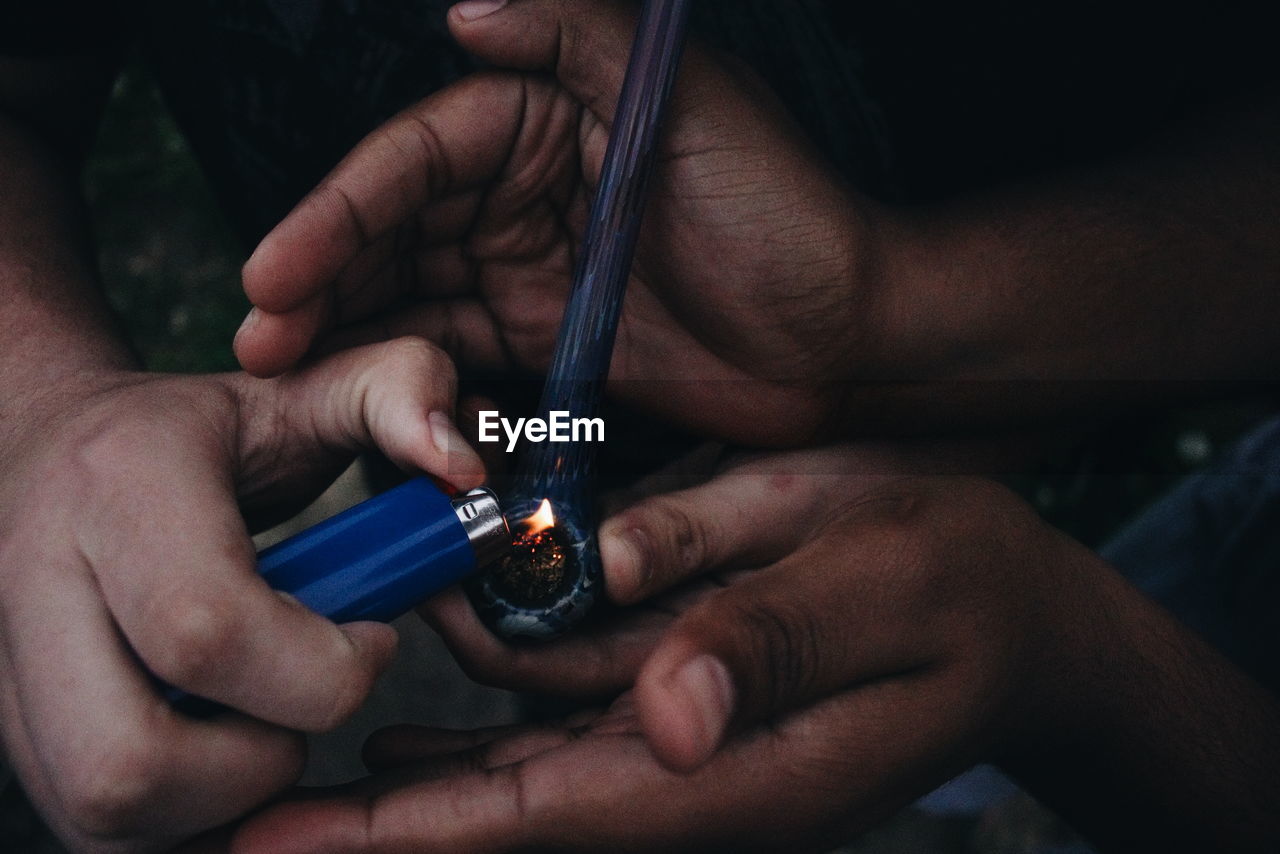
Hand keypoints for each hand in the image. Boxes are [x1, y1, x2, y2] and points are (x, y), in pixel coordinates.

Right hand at [0, 338, 482, 851]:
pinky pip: (98, 831)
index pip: (208, 631)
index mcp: (120, 490)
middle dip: (259, 762)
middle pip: (131, 762)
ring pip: (109, 814)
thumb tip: (463, 464)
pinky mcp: (16, 731)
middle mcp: (36, 587)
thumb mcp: (301, 388)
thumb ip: (397, 392)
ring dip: (223, 796)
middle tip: (309, 703)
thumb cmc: (192, 435)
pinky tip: (225, 748)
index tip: (371, 639)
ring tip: (265, 716)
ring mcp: (8, 672)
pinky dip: (186, 816)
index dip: (320, 668)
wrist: (44, 449)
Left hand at [230, 449, 1118, 851]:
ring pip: (520, 760)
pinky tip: (418, 710)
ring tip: (306, 736)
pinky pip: (562, 716)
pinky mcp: (686, 696)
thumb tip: (671, 715)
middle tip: (239, 823)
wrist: (1017, 615)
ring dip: (415, 763)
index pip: (544, 811)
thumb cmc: (965, 589)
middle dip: (374, 825)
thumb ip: (777, 642)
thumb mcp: (888, 585)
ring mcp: (684, 737)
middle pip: (505, 810)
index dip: (413, 835)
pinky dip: (482, 714)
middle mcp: (689, 766)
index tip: (285, 842)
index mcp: (732, 761)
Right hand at [234, 0, 890, 446]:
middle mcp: (524, 190)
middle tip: (256, 337)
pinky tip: (359, 399)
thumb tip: (464, 10)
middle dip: (321, 280)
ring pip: (414, 295)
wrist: (846, 338)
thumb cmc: (782, 214)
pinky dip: (409, 375)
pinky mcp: (547, 343)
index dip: (339, 212)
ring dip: (345, 331)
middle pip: (396, 230)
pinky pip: (460, 354)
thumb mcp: (687, 100)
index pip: (416, 158)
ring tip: (279, 374)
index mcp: (545, 117)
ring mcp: (530, 270)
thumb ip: (577, 38)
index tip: (276, 269)